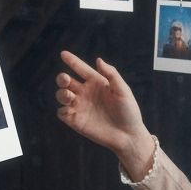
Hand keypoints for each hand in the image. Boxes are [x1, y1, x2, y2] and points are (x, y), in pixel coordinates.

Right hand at [55, 51, 152, 174]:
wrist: (128, 135)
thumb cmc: (129, 111)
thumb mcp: (123, 91)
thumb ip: (111, 74)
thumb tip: (98, 60)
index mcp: (97, 83)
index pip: (81, 69)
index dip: (73, 61)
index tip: (63, 53)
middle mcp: (86, 93)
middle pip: (67, 81)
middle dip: (62, 78)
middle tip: (65, 79)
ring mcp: (80, 106)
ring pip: (62, 95)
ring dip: (61, 93)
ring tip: (70, 96)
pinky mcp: (76, 120)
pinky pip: (62, 112)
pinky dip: (62, 109)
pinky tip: (70, 109)